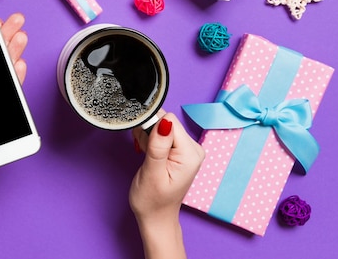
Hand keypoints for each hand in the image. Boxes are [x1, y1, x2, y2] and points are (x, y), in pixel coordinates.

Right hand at [129, 110, 204, 258]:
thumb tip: (164, 121)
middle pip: (166, 121)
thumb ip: (158, 146)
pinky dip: (150, 140)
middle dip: (149, 131)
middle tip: (144, 153)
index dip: (151, 127)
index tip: (144, 144)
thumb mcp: (152, 173)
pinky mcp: (178, 150)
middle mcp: (193, 148)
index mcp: (190, 154)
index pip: (169, 120)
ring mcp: (187, 149)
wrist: (156, 217)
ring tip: (147, 157)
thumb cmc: (152, 201)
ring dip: (148, 136)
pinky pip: (162, 133)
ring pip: (162, 126)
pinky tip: (149, 155)